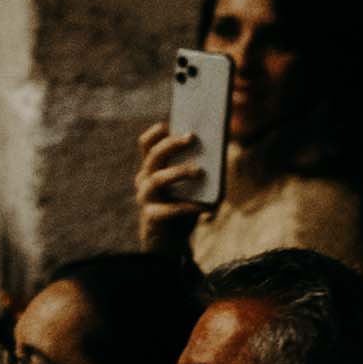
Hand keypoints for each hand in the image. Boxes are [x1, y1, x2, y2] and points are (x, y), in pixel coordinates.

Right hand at [134, 118, 215, 244]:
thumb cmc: (185, 204)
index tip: (170, 124)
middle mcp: (145, 179)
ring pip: (157, 179)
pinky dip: (189, 207)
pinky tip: (206, 208)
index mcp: (153, 168)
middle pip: (153, 156)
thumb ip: (200, 166)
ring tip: (200, 171)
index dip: (156, 133)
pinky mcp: (153, 216)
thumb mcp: (192, 184)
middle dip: (171, 144)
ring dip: (179, 172)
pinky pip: (170, 209)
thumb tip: (217, 149)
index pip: (147, 145)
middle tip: (191, 137)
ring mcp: (146, 198)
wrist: (171, 239)